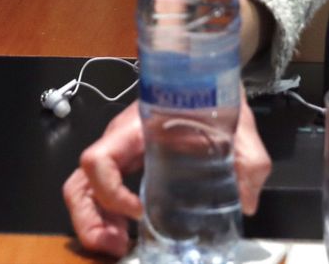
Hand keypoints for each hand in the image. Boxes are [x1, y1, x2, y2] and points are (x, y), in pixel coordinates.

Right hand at [62, 93, 271, 257]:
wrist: (210, 80)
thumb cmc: (215, 97)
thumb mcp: (238, 126)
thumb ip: (249, 161)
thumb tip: (247, 203)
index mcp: (136, 129)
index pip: (99, 159)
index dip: (109, 191)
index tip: (138, 211)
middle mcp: (119, 143)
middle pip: (79, 183)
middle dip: (89, 220)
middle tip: (116, 246)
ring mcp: (119, 155)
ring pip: (83, 191)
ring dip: (93, 224)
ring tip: (117, 247)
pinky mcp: (126, 166)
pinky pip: (101, 194)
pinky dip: (106, 219)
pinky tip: (126, 236)